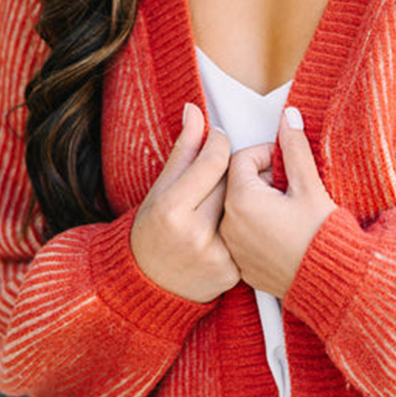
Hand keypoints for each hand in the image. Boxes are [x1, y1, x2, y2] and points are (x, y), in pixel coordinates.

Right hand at [130, 103, 240, 302]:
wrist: (148, 286)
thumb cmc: (152, 231)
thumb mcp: (160, 189)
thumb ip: (183, 151)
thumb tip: (194, 110)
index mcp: (171, 209)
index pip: (213, 161)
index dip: (220, 143)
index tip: (218, 138)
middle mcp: (194, 234)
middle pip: (232, 184)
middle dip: (232, 170)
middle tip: (225, 167)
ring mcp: (215, 256)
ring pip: (243, 210)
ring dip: (244, 197)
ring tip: (234, 194)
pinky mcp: (231, 274)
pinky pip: (247, 236)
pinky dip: (245, 226)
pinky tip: (239, 223)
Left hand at [220, 108, 337, 299]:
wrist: (332, 283)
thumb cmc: (323, 238)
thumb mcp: (310, 186)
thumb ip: (294, 149)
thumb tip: (288, 119)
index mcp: (242, 201)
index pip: (241, 159)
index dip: (266, 154)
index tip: (285, 161)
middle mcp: (230, 225)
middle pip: (237, 184)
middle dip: (262, 178)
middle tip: (291, 186)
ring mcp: (233, 247)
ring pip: (239, 210)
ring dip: (260, 203)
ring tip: (289, 210)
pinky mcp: (241, 265)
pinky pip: (242, 235)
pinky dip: (257, 227)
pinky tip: (283, 232)